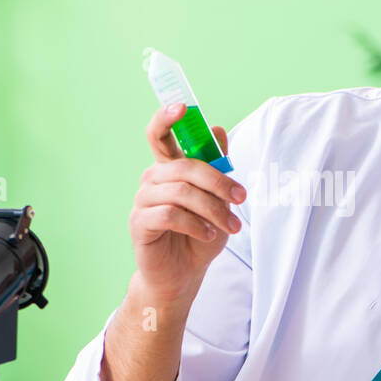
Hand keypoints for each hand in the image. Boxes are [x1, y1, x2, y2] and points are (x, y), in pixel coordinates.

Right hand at [129, 102, 245, 304]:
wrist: (184, 274)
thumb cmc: (199, 233)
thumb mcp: (218, 199)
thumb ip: (217, 166)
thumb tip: (218, 129)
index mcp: (170, 168)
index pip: (161, 135)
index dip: (167, 117)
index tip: (183, 107)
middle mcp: (153, 179)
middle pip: (183, 166)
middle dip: (218, 181)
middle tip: (241, 198)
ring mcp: (143, 200)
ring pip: (180, 191)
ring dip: (212, 208)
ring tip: (231, 226)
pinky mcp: (139, 222)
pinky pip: (169, 214)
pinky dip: (195, 223)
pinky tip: (208, 235)